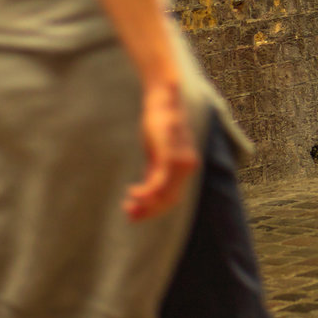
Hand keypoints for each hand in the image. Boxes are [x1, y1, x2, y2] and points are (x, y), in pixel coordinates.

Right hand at [125, 82, 198, 220]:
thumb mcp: (157, 155)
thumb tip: (145, 196)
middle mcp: (188, 167)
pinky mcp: (169, 154)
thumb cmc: (160, 127)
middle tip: (128, 213)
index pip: (172, 199)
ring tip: (129, 205)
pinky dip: (146, 192)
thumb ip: (154, 174)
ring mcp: (180, 161)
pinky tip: (132, 193)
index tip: (134, 215)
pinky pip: (159, 182)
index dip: (154, 211)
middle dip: (148, 212)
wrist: (163, 102)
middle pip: (169, 201)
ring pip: (165, 195)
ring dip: (145, 205)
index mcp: (186, 168)